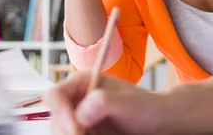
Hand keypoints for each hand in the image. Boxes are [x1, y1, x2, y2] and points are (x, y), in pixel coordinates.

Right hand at [43, 72, 167, 134]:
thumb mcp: (128, 102)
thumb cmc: (146, 107)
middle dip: (67, 132)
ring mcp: (78, 120)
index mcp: (83, 82)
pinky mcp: (84, 133)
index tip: (76, 129)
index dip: (60, 112)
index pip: (55, 95)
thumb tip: (82, 111)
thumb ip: (105, 102)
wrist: (157, 122)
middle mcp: (76, 101)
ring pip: (61, 133)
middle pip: (56, 120)